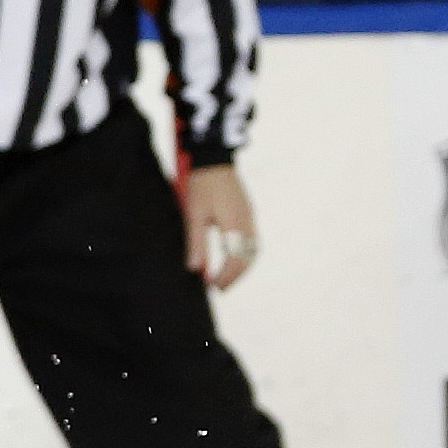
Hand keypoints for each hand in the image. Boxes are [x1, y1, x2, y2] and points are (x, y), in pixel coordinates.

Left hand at [184, 162, 258, 290]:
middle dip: (235, 277)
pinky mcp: (248, 212)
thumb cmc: (202, 184)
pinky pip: (253, 241)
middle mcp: (247, 222)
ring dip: (242, 267)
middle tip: (220, 288)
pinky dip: (244, 255)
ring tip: (227, 278)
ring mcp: (250, 216)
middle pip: (248, 259)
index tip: (211, 286)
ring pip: (253, 251)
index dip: (224, 276)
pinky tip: (232, 259)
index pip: (234, 260)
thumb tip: (195, 269)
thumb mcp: (194, 214)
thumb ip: (196, 243)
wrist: (215, 158)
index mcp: (234, 223)